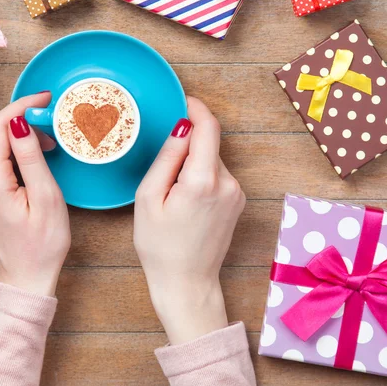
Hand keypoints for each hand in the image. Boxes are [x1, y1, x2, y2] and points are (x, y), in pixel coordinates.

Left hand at [0, 92, 70, 296]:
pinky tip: (10, 164)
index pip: (0, 126)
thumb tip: (20, 123)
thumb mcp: (47, 197)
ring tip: (34, 149)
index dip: (22, 106)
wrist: (27, 277)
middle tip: (48, 129)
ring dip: (6, 137)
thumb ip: (31, 156)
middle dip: (18, 121)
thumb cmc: (43, 244)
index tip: (44, 100)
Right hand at [134, 97, 245, 344]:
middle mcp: (227, 183)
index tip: (184, 101)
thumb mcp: (149, 198)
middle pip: (208, 144)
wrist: (187, 284)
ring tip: (172, 194)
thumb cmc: (161, 247)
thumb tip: (181, 128)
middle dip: (187, 146)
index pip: (208, 128)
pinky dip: (202, 177)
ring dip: (193, 164)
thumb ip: (167, 157)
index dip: (196, 109)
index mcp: (203, 180)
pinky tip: (186, 201)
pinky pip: (218, 176)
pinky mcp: (238, 202)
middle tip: (163, 172)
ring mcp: (236, 194)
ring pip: (212, 160)